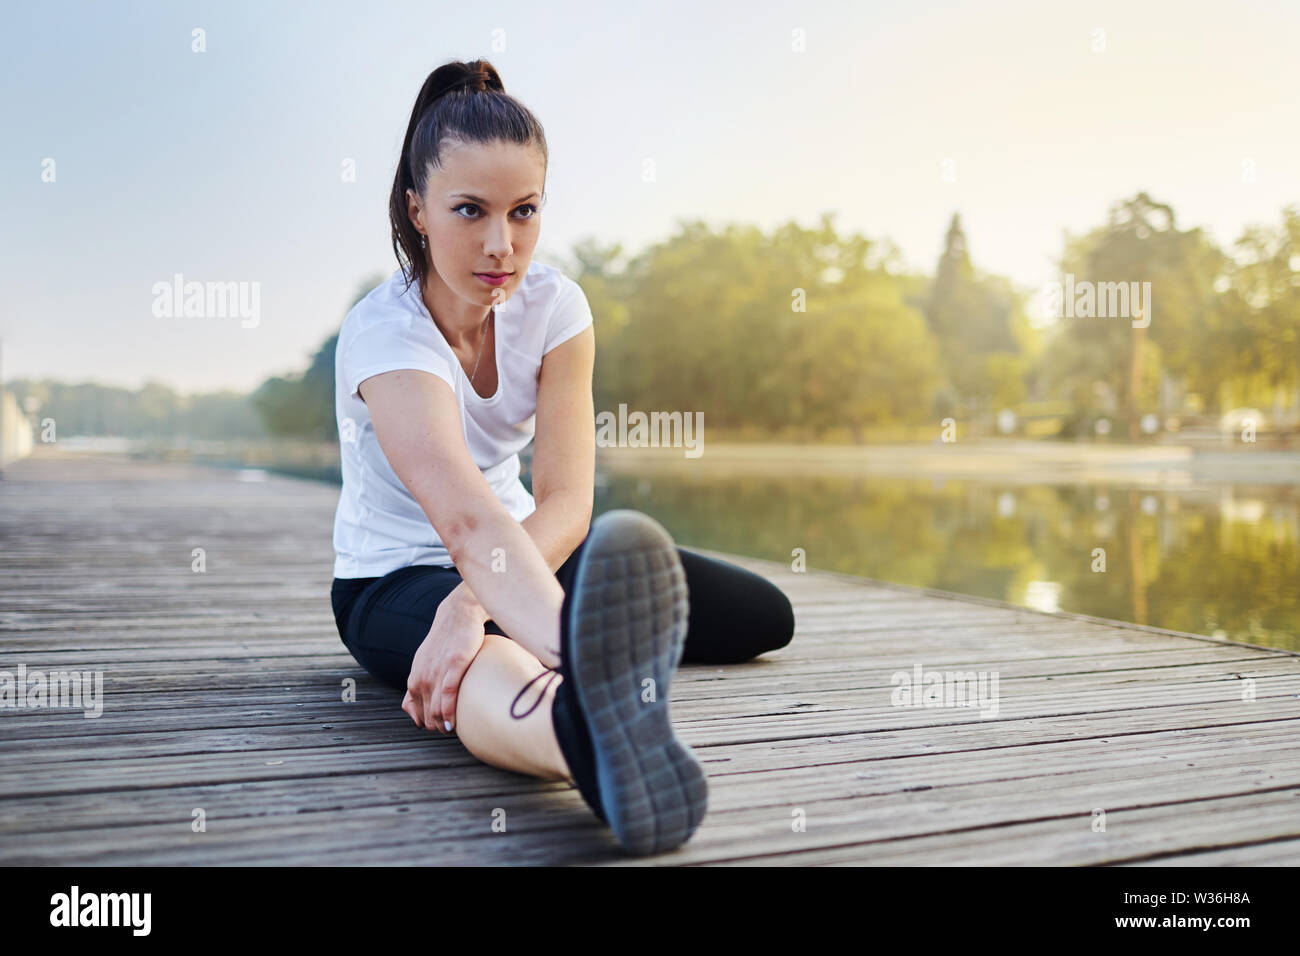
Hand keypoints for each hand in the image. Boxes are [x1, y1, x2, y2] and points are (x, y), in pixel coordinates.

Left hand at [403, 595, 487, 733]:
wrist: (458, 613)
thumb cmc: (446, 640)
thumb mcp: (426, 662)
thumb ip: (420, 684)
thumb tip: (419, 708)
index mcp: (415, 679)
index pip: (417, 714)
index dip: (430, 724)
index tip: (443, 726)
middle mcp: (421, 678)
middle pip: (427, 717)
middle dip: (438, 728)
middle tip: (454, 729)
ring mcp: (436, 673)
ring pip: (436, 711)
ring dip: (445, 726)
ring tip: (456, 729)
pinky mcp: (454, 666)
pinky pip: (448, 697)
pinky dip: (450, 712)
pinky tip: (456, 721)